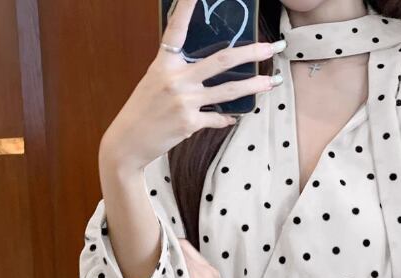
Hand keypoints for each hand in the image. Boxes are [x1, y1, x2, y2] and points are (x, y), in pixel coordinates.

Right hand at [99, 0, 284, 172]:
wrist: (129, 141)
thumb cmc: (143, 110)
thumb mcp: (155, 81)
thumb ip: (178, 71)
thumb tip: (208, 68)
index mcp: (164, 63)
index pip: (177, 30)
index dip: (186, 8)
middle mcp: (175, 79)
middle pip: (221, 60)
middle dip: (251, 52)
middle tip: (271, 47)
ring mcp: (184, 101)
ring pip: (228, 91)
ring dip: (253, 86)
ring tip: (271, 82)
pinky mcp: (189, 123)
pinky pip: (217, 118)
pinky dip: (226, 118)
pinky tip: (233, 117)